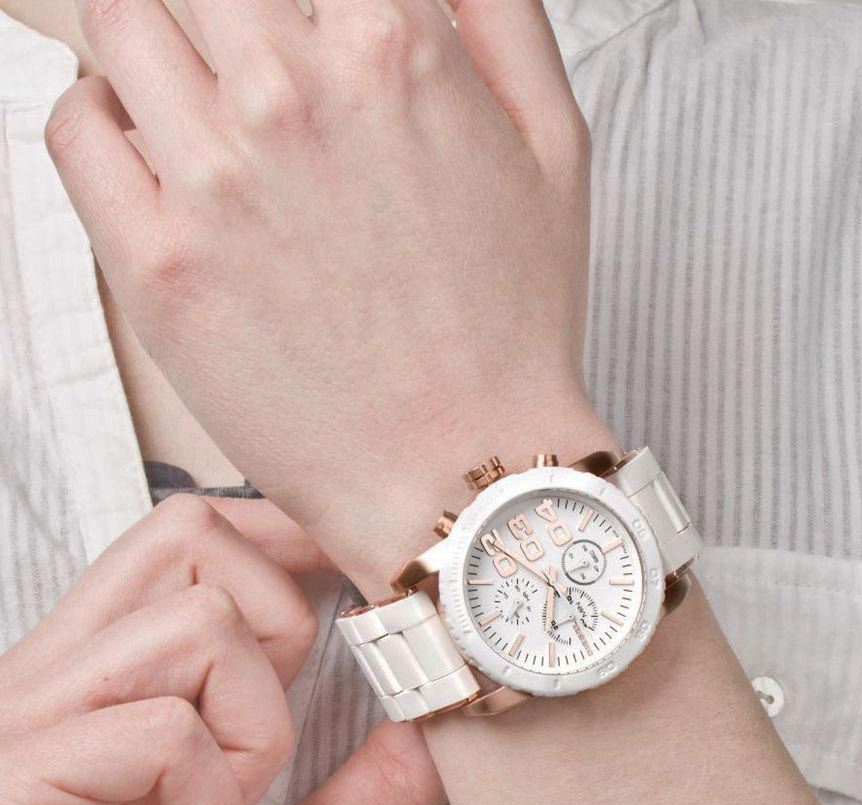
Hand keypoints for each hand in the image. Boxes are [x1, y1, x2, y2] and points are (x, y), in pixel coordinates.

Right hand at [0, 495, 442, 804]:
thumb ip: (364, 795)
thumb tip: (442, 725)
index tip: (357, 576)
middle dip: (279, 609)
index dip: (288, 535)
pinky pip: (166, 727)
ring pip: (199, 619)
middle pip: (186, 531)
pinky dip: (211, 792)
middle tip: (276, 720)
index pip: (191, 534)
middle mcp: (55, 677)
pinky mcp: (18, 782)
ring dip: (253, 723)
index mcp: (102, 677)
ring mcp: (29, 723)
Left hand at [47, 0, 605, 587]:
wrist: (465, 471)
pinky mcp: (155, 265)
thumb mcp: (557, 148)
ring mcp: (212, 180)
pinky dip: (99, 115)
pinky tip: (151, 146)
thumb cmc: (516, 324)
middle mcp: (291, 97)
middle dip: (234, 10)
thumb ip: (502, 16)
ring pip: (122, 22)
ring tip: (198, 90)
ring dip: (159, 38)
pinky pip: (73, 130)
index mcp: (394, 52)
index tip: (316, 25)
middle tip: (255, 54)